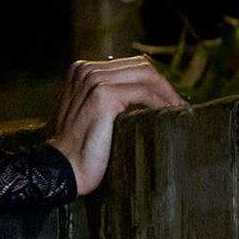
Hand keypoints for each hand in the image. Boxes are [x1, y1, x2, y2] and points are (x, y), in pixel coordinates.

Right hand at [45, 54, 185, 195]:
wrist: (58, 172)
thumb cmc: (72, 152)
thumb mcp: (83, 116)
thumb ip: (100, 99)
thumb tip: (136, 98)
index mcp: (81, 70)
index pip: (128, 67)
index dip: (152, 82)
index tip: (169, 100)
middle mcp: (86, 70)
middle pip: (139, 67)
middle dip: (164, 85)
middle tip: (180, 105)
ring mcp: (94, 81)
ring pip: (146, 76)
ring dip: (167, 93)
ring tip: (180, 110)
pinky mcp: (104, 96)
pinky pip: (145, 92)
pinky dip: (162, 102)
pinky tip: (172, 114)